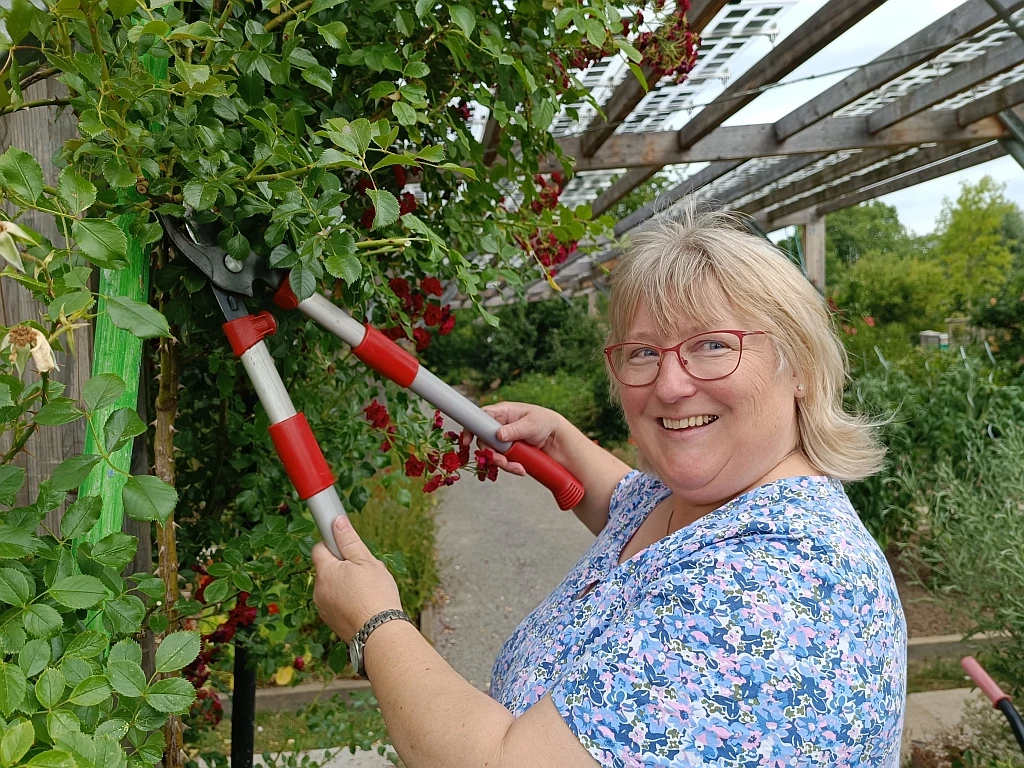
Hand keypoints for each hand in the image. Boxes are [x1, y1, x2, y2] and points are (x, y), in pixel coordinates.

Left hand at [312, 515, 403, 641]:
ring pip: (332, 587)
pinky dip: (346, 600)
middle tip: (364, 571)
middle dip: (343, 566)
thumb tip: (336, 521)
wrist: (379, 633)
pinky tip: (363, 603)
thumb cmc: (375, 595)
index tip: (347, 547)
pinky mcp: (330, 621)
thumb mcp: (366, 561)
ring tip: (366, 590)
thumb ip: (349, 541)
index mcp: (325, 571)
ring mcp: (323, 608)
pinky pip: (336, 603)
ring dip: (345, 584)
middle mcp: (318, 590)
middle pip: (327, 568)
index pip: (319, 548)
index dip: (334, 544)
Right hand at [476, 401, 564, 476]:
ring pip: (493, 454)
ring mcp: (503, 440)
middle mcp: (499, 426)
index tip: (466, 441)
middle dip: (492, 454)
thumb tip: (499, 435)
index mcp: (502, 412)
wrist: (557, 439)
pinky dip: (510, 466)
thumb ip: (514, 429)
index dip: (470, 428)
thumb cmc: (545, 422)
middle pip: (484, 441)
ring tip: (518, 468)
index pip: (480, 417)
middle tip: (502, 461)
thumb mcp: (531, 424)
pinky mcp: (508, 451)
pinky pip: (502, 460)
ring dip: (503, 463)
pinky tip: (521, 469)